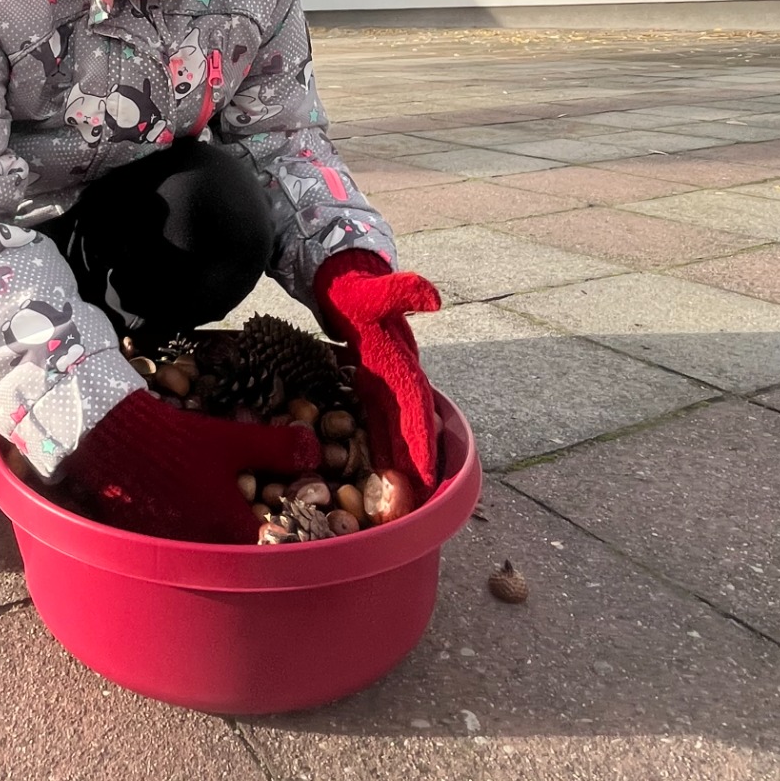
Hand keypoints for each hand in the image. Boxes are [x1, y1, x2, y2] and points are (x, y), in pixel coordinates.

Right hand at [62, 389, 320, 543]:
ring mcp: (171, 553)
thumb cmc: (174, 440)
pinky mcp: (144, 546)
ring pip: (204, 556)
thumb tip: (316, 452)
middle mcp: (202, 552)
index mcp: (230, 531)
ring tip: (212, 518)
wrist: (107, 438)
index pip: (268, 547)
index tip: (283, 525)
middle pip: (236, 558)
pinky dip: (182, 538)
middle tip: (248, 520)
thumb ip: (276, 449)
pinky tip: (180, 515)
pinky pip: (174, 551)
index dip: (280, 534)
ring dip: (213, 542)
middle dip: (245, 542)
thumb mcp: (231, 440)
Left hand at [314, 250, 441, 492]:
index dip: (423, 438)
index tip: (428, 473)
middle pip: (409, 427)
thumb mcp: (373, 286)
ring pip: (395, 429)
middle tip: (416, 503)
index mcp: (399, 360)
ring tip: (401, 500)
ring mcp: (384, 382)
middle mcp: (397, 376)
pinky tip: (376, 473)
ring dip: (399, 461)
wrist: (347, 277)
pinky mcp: (369, 384)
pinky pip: (377, 421)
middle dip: (415, 464)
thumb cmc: (355, 285)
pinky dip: (380, 445)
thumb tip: (433, 299)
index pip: (415, 405)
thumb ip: (400, 289)